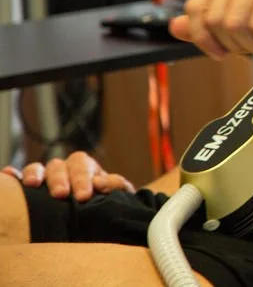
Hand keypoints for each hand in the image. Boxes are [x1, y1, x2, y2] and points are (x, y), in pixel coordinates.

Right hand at [1, 151, 133, 200]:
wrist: (96, 212)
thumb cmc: (105, 201)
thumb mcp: (117, 193)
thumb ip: (116, 186)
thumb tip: (104, 182)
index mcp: (85, 166)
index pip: (81, 164)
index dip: (82, 178)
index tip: (84, 196)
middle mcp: (64, 168)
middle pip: (58, 166)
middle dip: (60, 179)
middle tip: (61, 194)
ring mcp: (46, 176)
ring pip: (38, 168)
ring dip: (35, 174)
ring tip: (32, 185)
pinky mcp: (31, 186)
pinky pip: (20, 177)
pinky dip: (14, 175)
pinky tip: (8, 174)